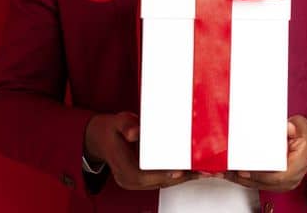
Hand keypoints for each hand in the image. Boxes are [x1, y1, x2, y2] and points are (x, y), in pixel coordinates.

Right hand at [83, 111, 197, 190]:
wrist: (101, 139)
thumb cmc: (111, 130)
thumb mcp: (117, 121)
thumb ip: (126, 125)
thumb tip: (134, 132)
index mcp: (121, 167)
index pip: (143, 175)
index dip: (163, 174)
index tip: (180, 171)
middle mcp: (128, 180)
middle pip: (159, 182)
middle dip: (182, 177)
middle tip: (203, 170)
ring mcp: (136, 183)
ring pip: (164, 184)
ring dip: (185, 178)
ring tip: (205, 171)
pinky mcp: (143, 182)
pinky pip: (163, 181)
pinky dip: (179, 176)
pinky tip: (194, 170)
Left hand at [221, 115, 306, 192]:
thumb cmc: (306, 136)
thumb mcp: (302, 127)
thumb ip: (293, 127)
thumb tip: (287, 127)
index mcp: (297, 167)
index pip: (276, 176)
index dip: (257, 174)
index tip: (242, 170)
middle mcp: (289, 179)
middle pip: (261, 182)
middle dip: (241, 177)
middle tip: (223, 169)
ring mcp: (282, 184)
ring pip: (256, 185)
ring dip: (238, 179)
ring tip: (221, 171)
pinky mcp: (275, 183)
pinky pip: (257, 183)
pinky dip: (243, 178)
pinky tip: (230, 173)